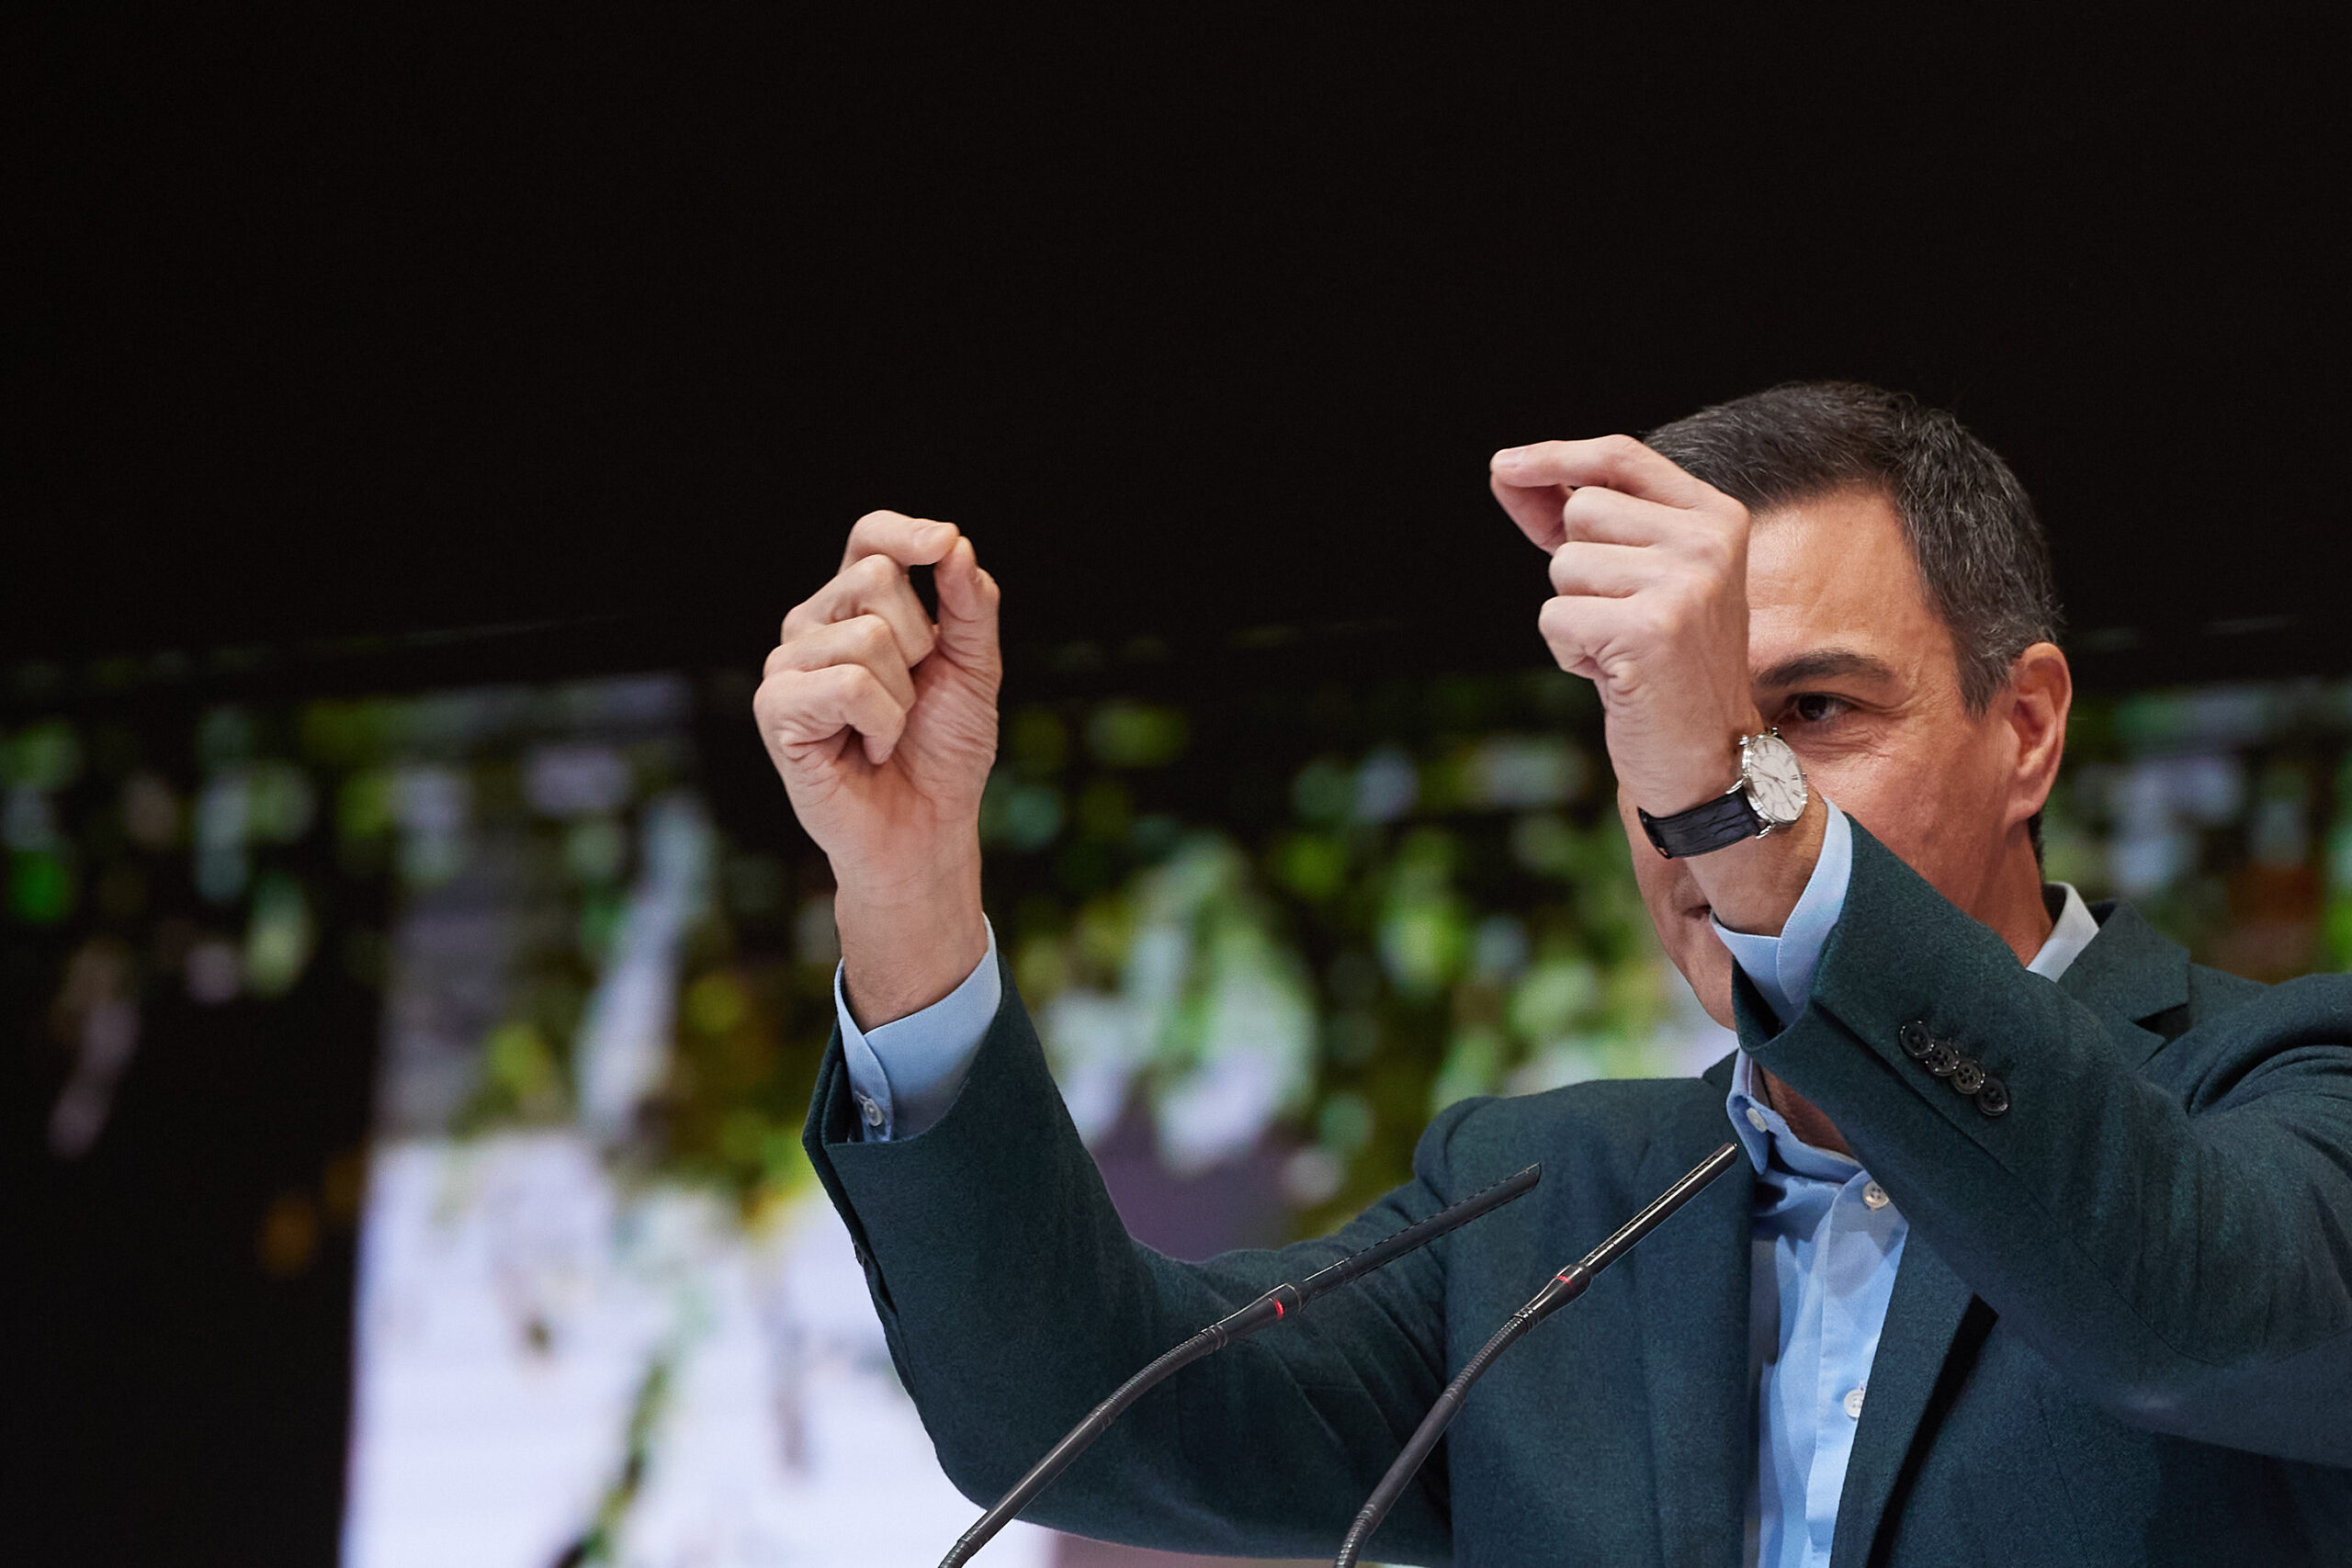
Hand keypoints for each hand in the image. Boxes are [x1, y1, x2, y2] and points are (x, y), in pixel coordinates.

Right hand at [754, 511, 999, 1023]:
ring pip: (866, 637)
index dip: (905, 533)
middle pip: (875, 578)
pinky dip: (880, 722)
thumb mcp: (974, 669)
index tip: (943, 545)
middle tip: (913, 696)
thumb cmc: (943, 750)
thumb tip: (954, 544)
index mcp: (856, 606)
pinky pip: (848, 685)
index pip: (869, 537)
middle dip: (922, 642)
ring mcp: (788, 665)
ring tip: (888, 729)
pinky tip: (867, 748)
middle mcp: (813, 625)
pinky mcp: (776, 708)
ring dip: (903, 696)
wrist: (926, 829)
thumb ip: (970, 605)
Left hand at [1490, 436, 1818, 932]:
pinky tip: (1615, 674)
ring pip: (1563, 566)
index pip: (1621, 456)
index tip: (1502, 466)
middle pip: (1581, 511)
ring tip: (1621, 649)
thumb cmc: (1661, 666)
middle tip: (1619, 618)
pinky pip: (1556, 616)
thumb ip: (1579, 522)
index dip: (1556, 456)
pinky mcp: (1650, 628)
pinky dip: (1568, 651)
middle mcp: (1710, 541)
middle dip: (1574, 568)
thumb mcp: (1632, 579)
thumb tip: (1506, 471)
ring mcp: (1685, 583)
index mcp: (1717, 517)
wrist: (1708, 758)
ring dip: (1572, 614)